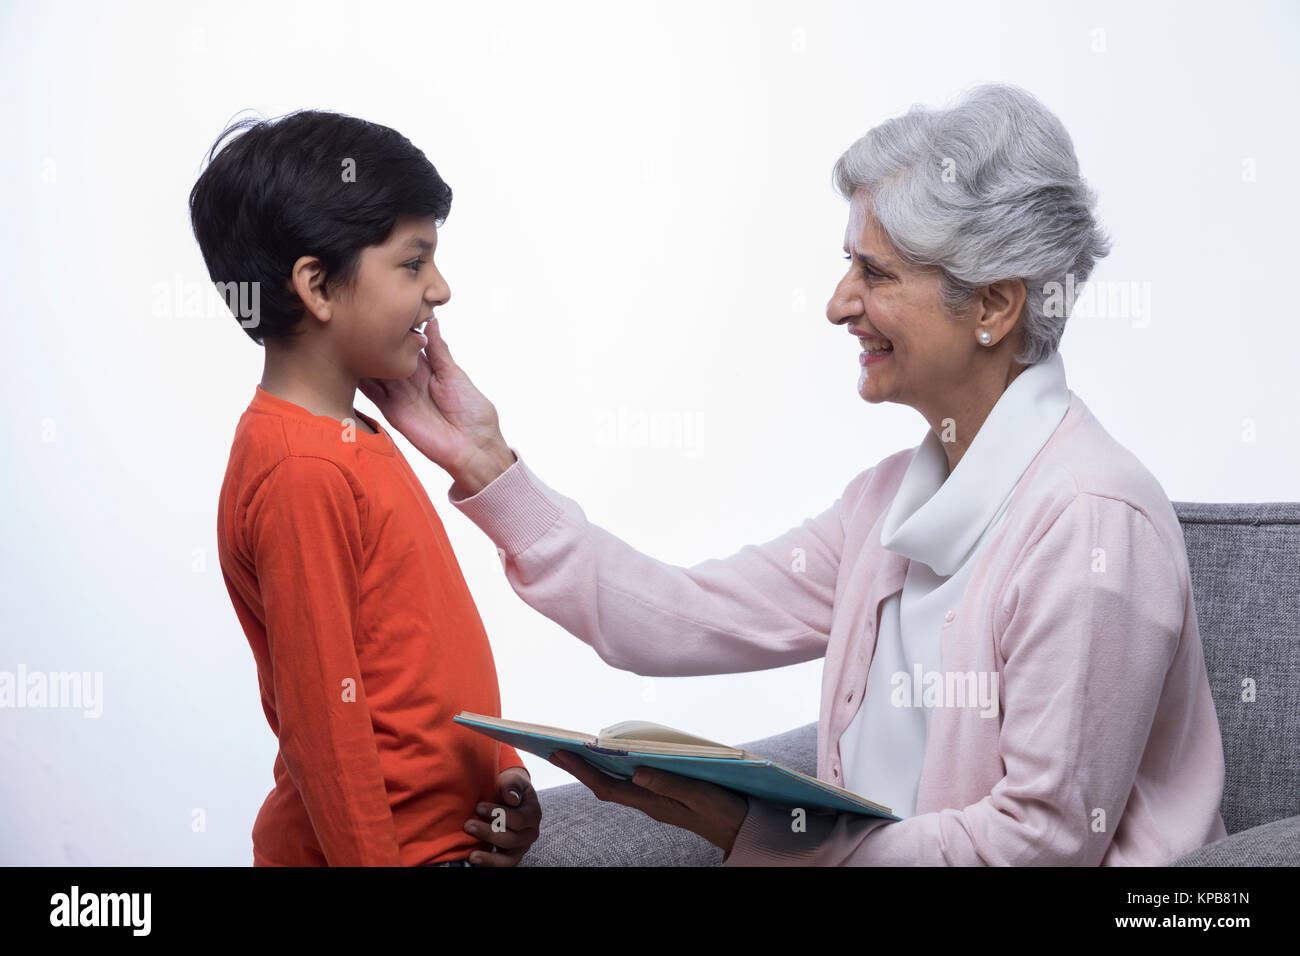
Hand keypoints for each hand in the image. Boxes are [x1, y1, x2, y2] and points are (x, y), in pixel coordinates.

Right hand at [358, 319, 514, 492]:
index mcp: (428, 368)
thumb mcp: (455, 374)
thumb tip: (431, 321)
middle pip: (387, 356)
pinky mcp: (392, 412)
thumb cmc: (473, 412)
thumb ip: (439, 351)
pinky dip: (359, 381)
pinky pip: (372, 394)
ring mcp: (399, 395)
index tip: (382, 308)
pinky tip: (349, 364)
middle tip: (357, 319)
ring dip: (363, 358)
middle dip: (374, 340)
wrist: (472, 448)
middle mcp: (410, 379)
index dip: (395, 329)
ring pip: (375, 372)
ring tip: (347, 336)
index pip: (406, 344)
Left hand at [463, 767, 540, 865]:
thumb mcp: (512, 780)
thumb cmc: (508, 788)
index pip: (517, 819)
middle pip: (511, 839)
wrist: (509, 797)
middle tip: (468, 825)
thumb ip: (512, 785)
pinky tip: (474, 860)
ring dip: (489, 857)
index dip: (497, 814)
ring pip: (509, 858)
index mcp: (533, 814)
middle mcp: (530, 833)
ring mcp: (522, 847)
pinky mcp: (512, 856)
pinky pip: (504, 865)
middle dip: (488, 833)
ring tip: (472, 855)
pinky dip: (490, 864)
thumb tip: (511, 798)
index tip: (478, 807)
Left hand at [548, 750, 748, 852]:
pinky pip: (629, 783)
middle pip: (604, 784)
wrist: (741, 829)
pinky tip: (610, 759)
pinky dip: (613, 770)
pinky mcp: (663, 796)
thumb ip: (670, 783)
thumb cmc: (722, 810)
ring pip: (615, 784)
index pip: (607, 786)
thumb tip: (636, 770)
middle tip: (553, 748)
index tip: (559, 752)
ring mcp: (654, 800)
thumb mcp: (699, 794)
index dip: (582, 769)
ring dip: (592, 768)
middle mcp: (647, 801)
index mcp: (652, 801)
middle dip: (578, 766)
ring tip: (573, 750)